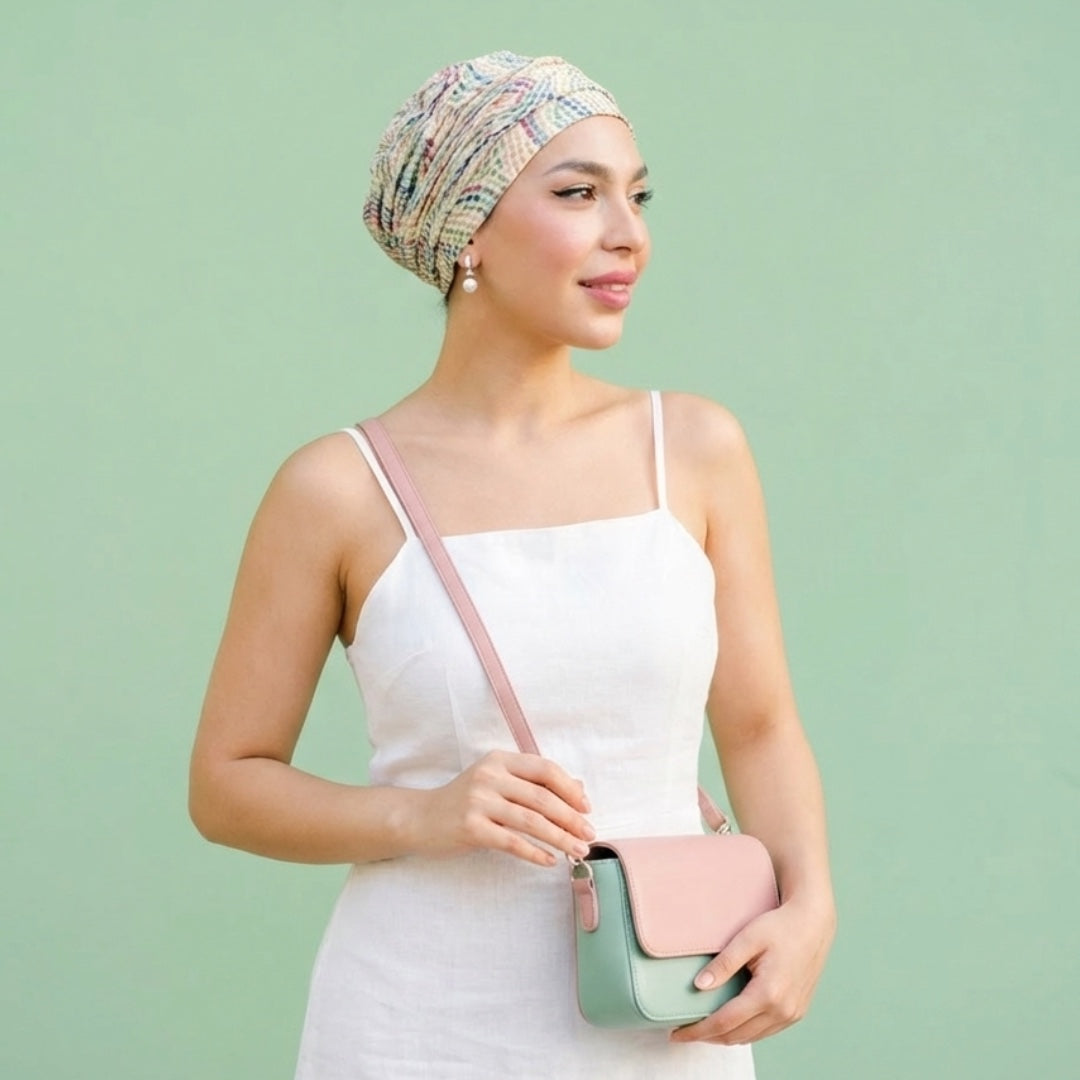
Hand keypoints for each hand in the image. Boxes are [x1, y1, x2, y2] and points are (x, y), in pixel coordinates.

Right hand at [415, 750, 594, 866]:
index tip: (586, 807)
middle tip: (589, 835)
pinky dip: (534, 853)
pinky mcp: (471, 828)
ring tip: (578, 850)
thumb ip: (533, 783)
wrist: (421, 817)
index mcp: (500, 760)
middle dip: (571, 818)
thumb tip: (579, 788)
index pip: (544, 769)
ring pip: (531, 821)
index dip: (570, 788)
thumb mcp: (496, 782)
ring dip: (560, 838)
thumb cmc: (465, 800)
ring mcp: (478, 801)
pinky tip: (549, 860)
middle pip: (542, 798)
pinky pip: (512, 842)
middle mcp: (490, 776)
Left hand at [670, 897, 835, 1044]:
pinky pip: (765, 1031)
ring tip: (702, 1028)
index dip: (698, 1031)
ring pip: (751, 1037)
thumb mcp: (747, 939)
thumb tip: (698, 986)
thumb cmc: (780, 926)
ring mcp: (792, 1014)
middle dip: (708, 1037)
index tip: (677, 1033)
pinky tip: (730, 1021)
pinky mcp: (796, 1012)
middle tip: (684, 1031)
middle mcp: (782, 1010)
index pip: (725, 1022)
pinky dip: (744, 1031)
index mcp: (768, 993)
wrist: (813, 923)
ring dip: (725, 1036)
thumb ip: (723, 964)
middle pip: (736, 1036)